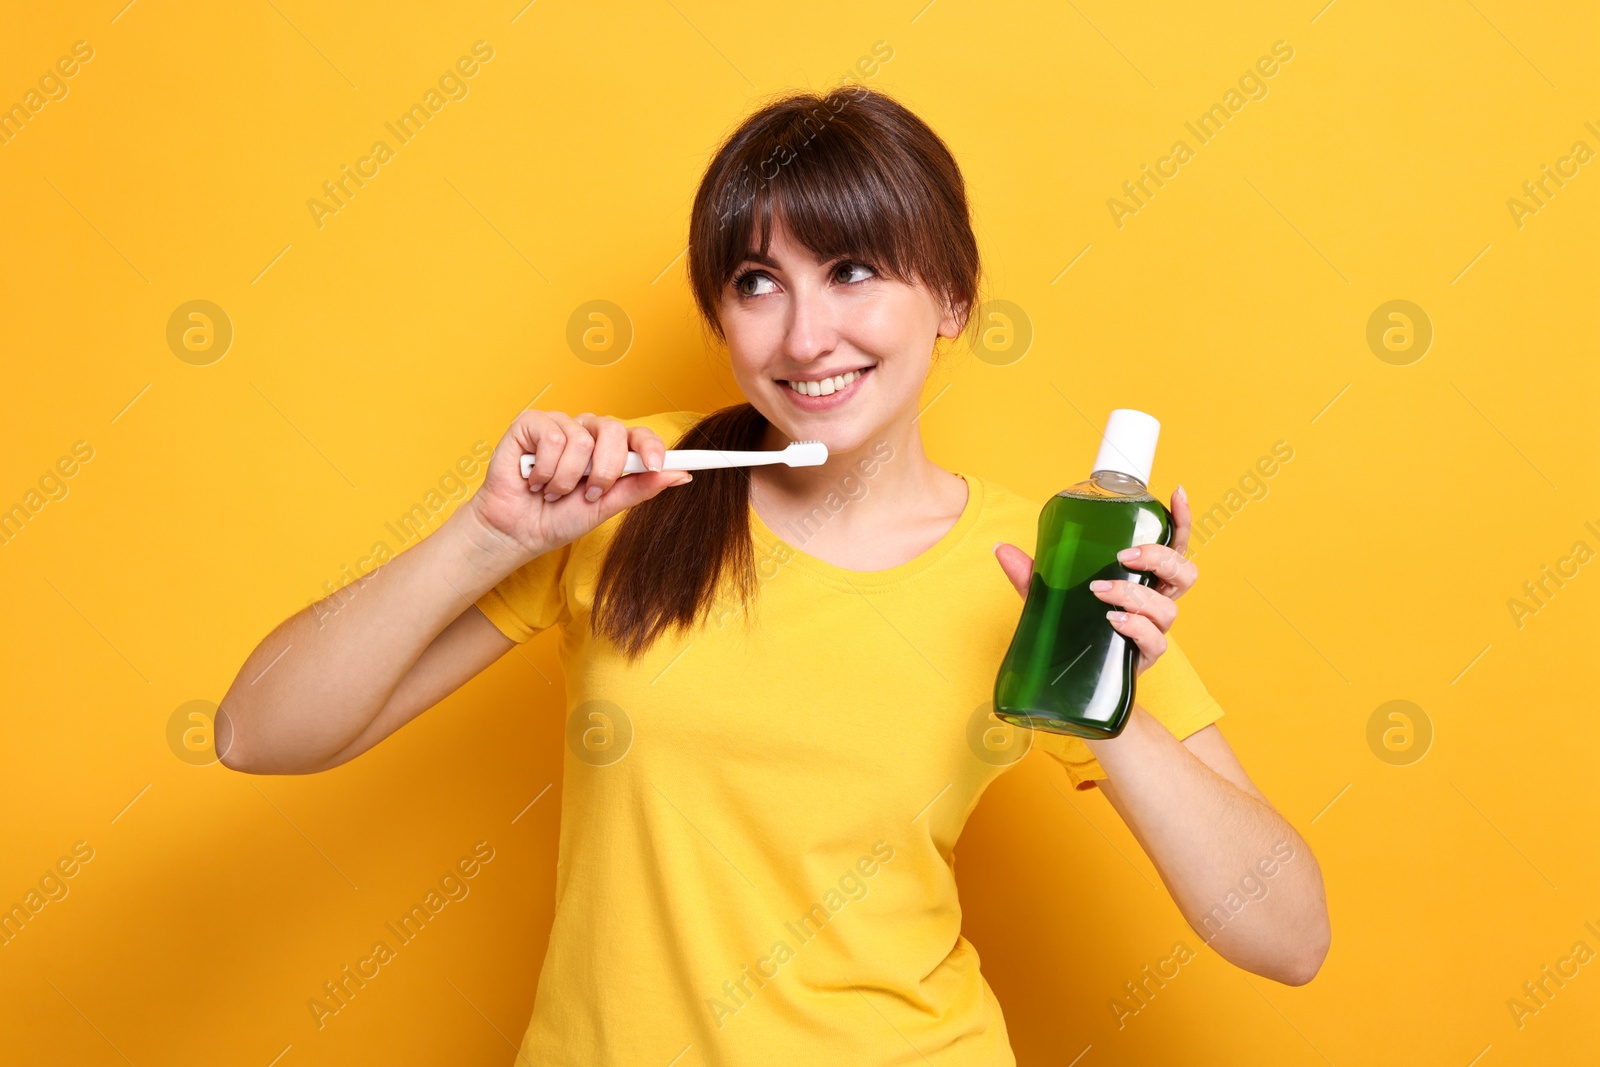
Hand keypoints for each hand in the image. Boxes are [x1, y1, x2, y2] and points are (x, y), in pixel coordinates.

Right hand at [467, 410, 691, 559]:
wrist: (517, 532)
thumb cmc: (558, 518)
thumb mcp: (606, 507)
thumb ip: (639, 488)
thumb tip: (681, 475)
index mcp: (609, 449)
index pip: (638, 435)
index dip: (652, 446)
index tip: (657, 465)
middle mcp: (586, 431)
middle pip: (614, 431)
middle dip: (605, 471)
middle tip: (588, 494)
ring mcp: (559, 425)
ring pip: (582, 441)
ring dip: (567, 479)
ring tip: (552, 491)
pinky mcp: (531, 423)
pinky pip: (552, 437)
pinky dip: (545, 468)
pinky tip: (533, 479)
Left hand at [992, 485, 1198, 675]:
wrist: (1076, 679)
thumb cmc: (1074, 627)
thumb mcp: (1051, 596)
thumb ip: (1031, 573)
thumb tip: (1000, 548)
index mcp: (1145, 577)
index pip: (1174, 544)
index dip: (1181, 519)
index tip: (1175, 492)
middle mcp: (1157, 600)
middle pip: (1185, 573)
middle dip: (1160, 558)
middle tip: (1124, 556)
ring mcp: (1155, 629)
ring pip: (1168, 607)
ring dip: (1135, 594)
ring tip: (1101, 592)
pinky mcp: (1146, 656)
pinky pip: (1154, 640)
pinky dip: (1135, 627)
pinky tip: (1113, 621)